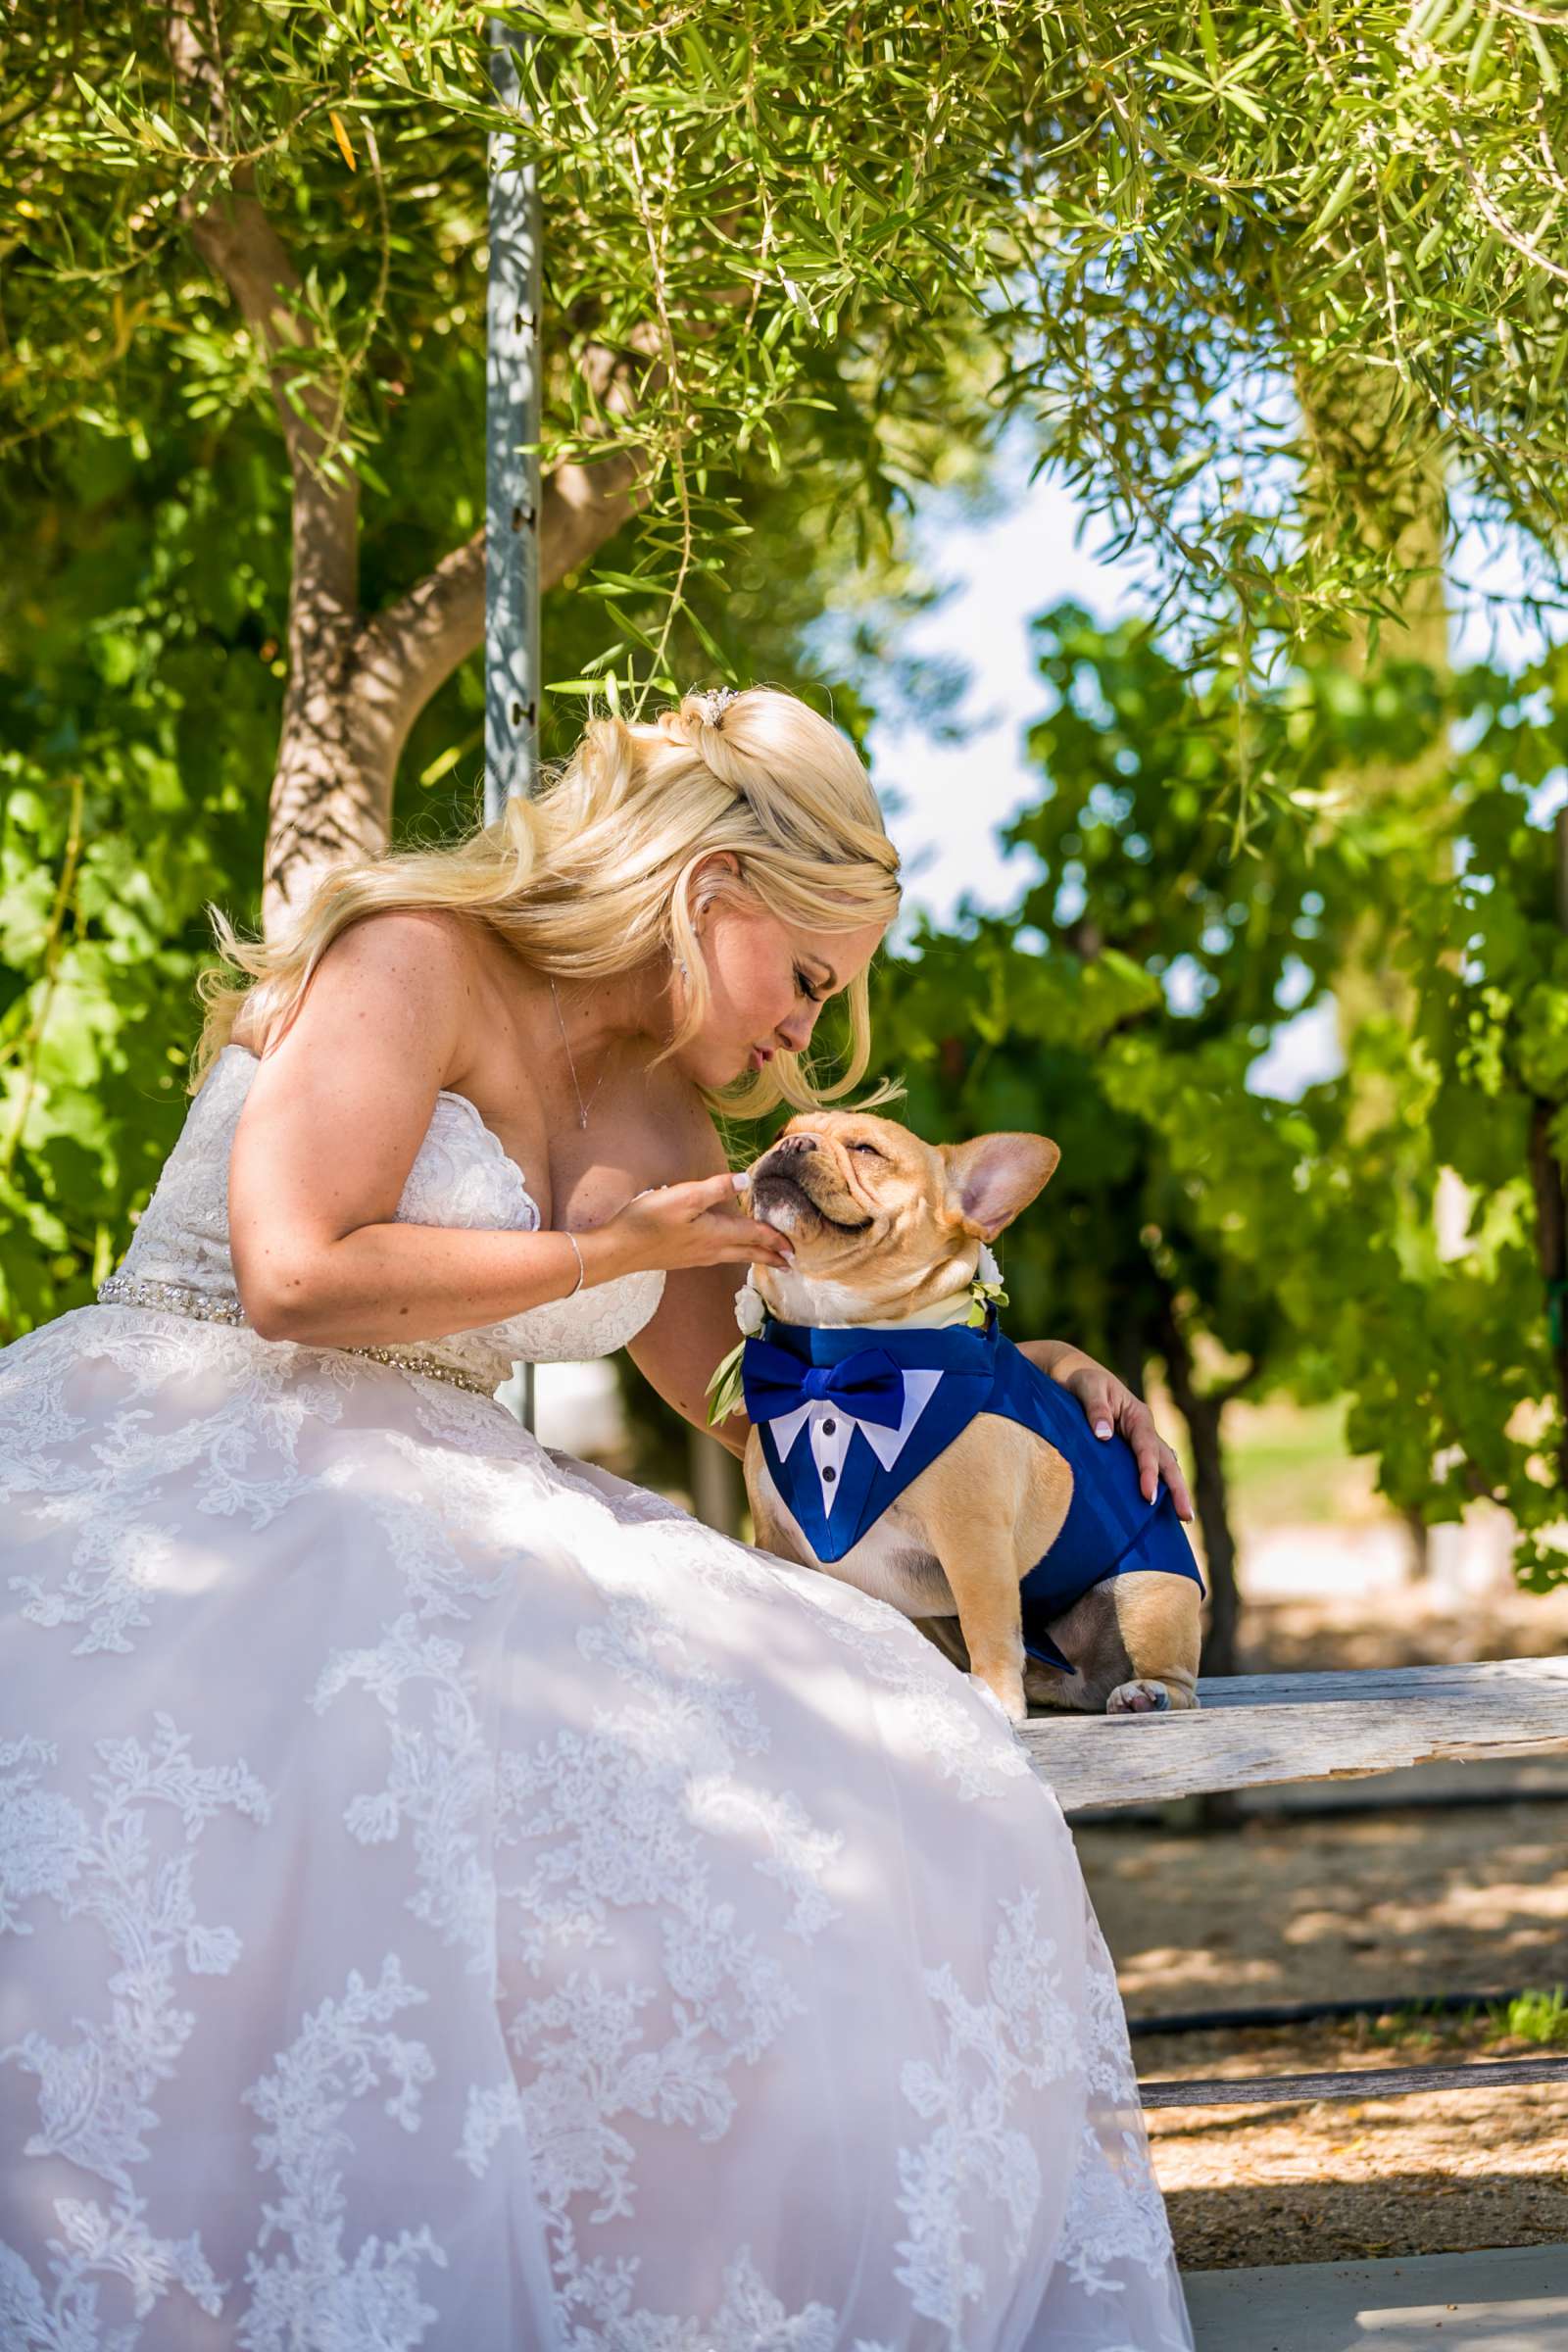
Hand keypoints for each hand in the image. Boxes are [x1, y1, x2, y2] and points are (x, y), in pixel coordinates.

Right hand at [600, 1172, 794, 1278]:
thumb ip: (716, 1188)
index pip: (754, 1235)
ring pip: (734, 1257)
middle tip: (791, 1263)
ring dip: (754, 1258)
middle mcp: (711, 1250)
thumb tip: (746, 1180)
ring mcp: (696, 1257)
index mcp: (715, 1234)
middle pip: (748, 1253)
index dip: (775, 1238)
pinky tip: (728, 1253)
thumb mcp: (683, 1197)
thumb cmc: (648, 1221)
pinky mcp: (683, 1258)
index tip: (795, 1246)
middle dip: (771, 1256)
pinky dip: (734, 1256)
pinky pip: (719, 1258)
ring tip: (767, 1260)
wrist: (618, 1251)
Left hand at [1026, 1342, 1194, 1520]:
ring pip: (1163, 1464)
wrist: (1073, 1373)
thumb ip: (1095, 1409)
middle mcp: (1144, 1428)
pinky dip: (1159, 1481)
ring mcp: (1139, 1438)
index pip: (1147, 1449)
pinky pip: (1149, 1465)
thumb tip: (1104, 1436)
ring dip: (1174, 1488)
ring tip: (1183, 1516)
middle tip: (1186, 1517)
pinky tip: (1162, 1501)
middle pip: (1166, 1461)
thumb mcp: (1086, 1387)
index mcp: (1138, 1415)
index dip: (1149, 1473)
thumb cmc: (1080, 1380)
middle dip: (1178, 1489)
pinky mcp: (1128, 1446)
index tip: (1148, 1496)